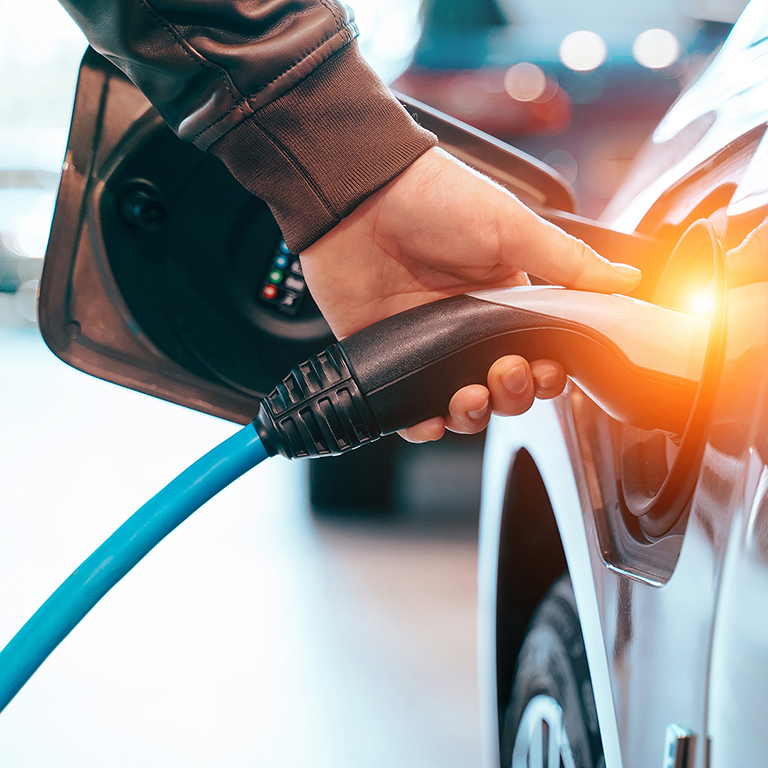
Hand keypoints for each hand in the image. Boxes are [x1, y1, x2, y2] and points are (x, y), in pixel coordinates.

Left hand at [300, 147, 640, 441]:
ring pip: (460, 405)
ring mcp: (427, 346)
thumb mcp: (512, 228)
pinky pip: (408, 410)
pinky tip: (431, 418)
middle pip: (503, 389)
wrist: (359, 196)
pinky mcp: (389, 358)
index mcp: (504, 301)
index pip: (539, 355)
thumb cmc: (435, 200)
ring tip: (470, 394)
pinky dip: (421, 425)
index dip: (549, 374)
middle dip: (513, 394)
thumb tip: (627, 280)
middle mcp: (467, 329)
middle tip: (506, 370)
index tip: (549, 369)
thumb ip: (569, 264)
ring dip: (474, 414)